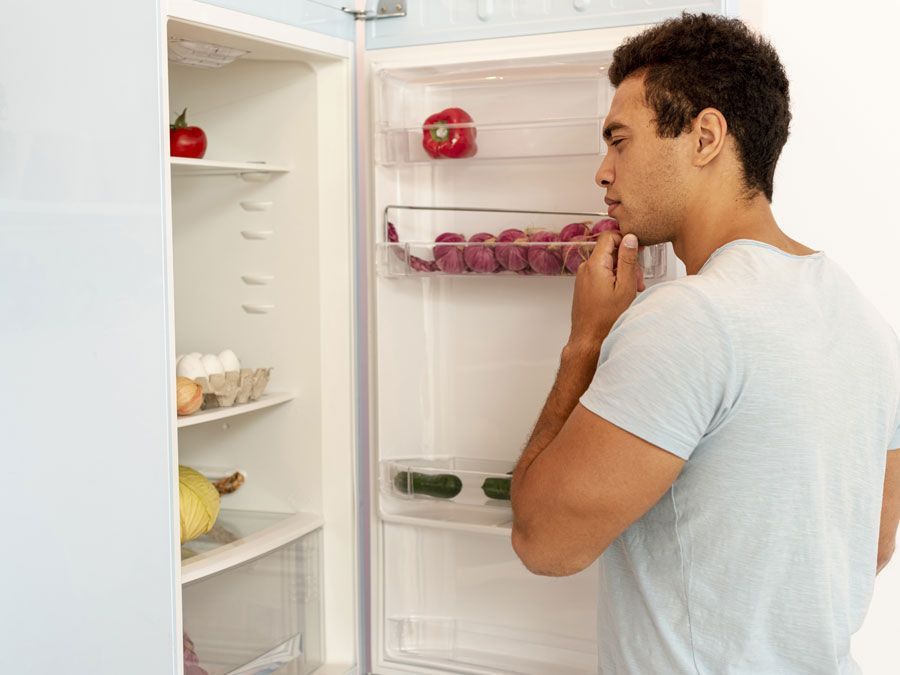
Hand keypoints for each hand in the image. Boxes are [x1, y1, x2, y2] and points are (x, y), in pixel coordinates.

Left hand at [567, 232, 643, 348]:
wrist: (589, 338)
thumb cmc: (606, 318)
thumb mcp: (625, 287)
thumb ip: (628, 260)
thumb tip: (630, 239)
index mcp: (595, 265)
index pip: (608, 236)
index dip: (625, 239)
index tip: (637, 250)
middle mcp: (585, 268)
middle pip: (609, 251)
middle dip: (626, 261)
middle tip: (637, 279)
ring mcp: (583, 277)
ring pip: (607, 263)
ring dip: (622, 272)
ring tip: (632, 289)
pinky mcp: (584, 285)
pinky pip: (601, 273)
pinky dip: (613, 279)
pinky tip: (622, 293)